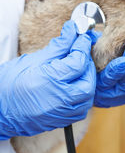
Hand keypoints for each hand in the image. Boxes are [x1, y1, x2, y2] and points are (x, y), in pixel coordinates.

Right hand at [0, 21, 95, 139]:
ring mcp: (61, 113)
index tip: (82, 38)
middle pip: (88, 80)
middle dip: (87, 64)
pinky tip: (74, 85)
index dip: (82, 47)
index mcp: (50, 81)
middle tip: (80, 53)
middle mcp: (59, 99)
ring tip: (77, 69)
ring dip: (87, 79)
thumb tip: (71, 31)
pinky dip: (83, 94)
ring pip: (88, 95)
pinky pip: (82, 107)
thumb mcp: (32, 60)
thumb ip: (57, 47)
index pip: (78, 61)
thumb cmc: (7, 85)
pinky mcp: (63, 120)